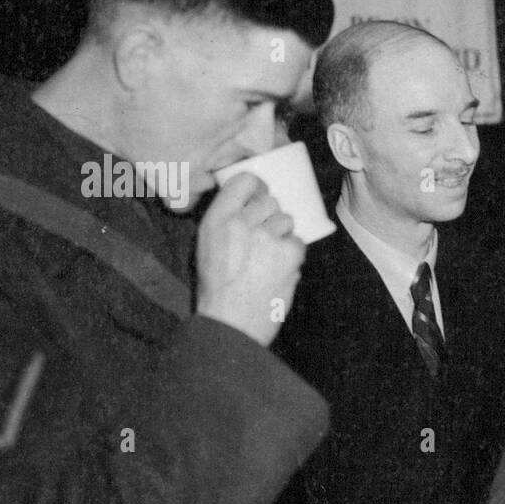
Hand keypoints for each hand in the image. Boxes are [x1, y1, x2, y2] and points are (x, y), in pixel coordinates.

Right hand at [196, 172, 304, 346]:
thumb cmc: (217, 289)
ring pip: (286, 220)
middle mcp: (242, 222)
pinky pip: (298, 241)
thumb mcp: (207, 247)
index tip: (261, 195)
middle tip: (263, 239)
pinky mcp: (288, 252)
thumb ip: (225, 221)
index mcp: (217, 219)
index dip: (257, 186)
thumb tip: (248, 203)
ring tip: (268, 259)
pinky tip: (278, 269)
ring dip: (282, 236)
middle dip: (270, 217)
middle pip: (270, 201)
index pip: (245, 181)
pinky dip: (292, 255)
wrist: (231, 322)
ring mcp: (267, 236)